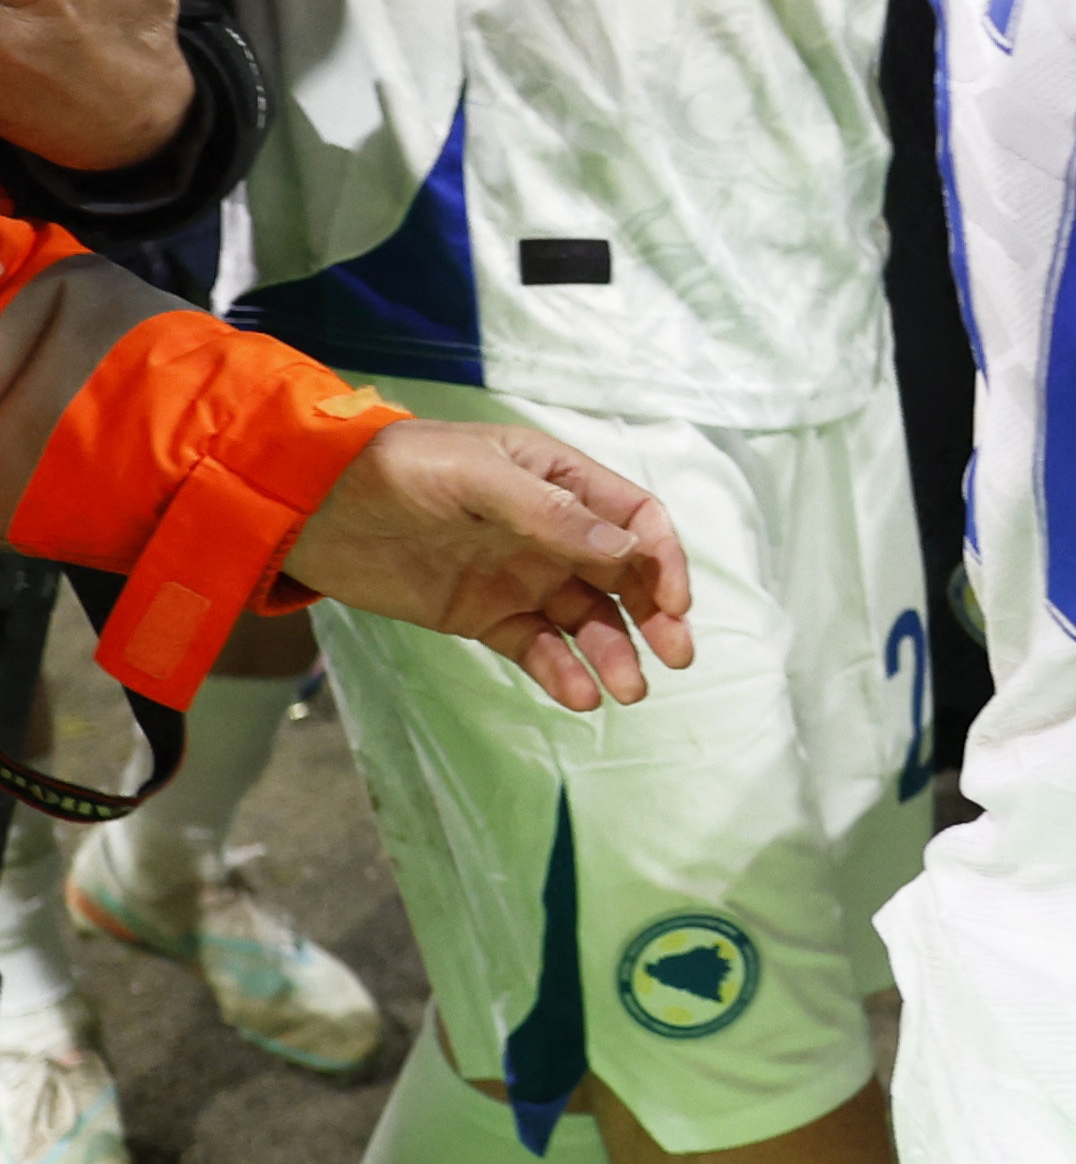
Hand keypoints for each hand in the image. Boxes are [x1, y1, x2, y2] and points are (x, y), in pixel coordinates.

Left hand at [278, 421, 694, 711]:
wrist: (309, 508)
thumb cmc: (398, 469)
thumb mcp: (478, 478)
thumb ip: (550, 514)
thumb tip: (627, 548)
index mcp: (559, 480)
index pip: (635, 519)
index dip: (663, 558)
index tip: (674, 602)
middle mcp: (551, 530)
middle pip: (623, 574)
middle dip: (656, 614)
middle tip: (677, 654)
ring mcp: (519, 575)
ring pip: (586, 618)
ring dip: (614, 651)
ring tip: (628, 691)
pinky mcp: (483, 614)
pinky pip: (536, 646)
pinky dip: (561, 671)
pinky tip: (579, 695)